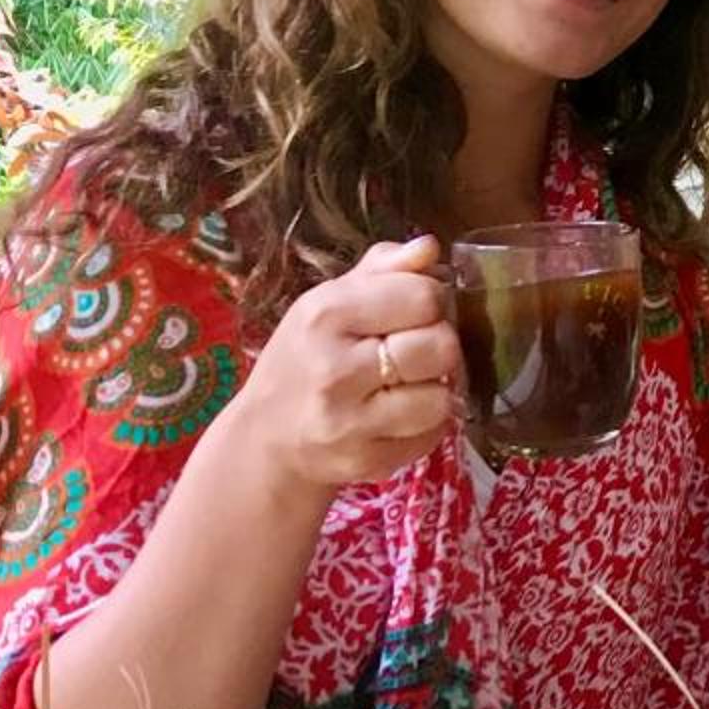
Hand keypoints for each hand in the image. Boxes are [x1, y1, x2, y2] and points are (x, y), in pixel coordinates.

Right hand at [234, 235, 460, 496]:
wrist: (266, 439)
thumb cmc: (304, 359)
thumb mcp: (328, 303)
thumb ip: (382, 270)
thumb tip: (430, 247)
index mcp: (325, 315)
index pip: (422, 295)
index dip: (430, 300)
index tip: (414, 311)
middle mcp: (335, 369)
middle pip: (441, 345)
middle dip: (439, 344)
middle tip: (416, 349)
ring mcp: (351, 422)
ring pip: (442, 396)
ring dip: (436, 388)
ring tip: (411, 383)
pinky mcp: (368, 461)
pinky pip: (433, 434)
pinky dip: (428, 423)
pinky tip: (401, 413)